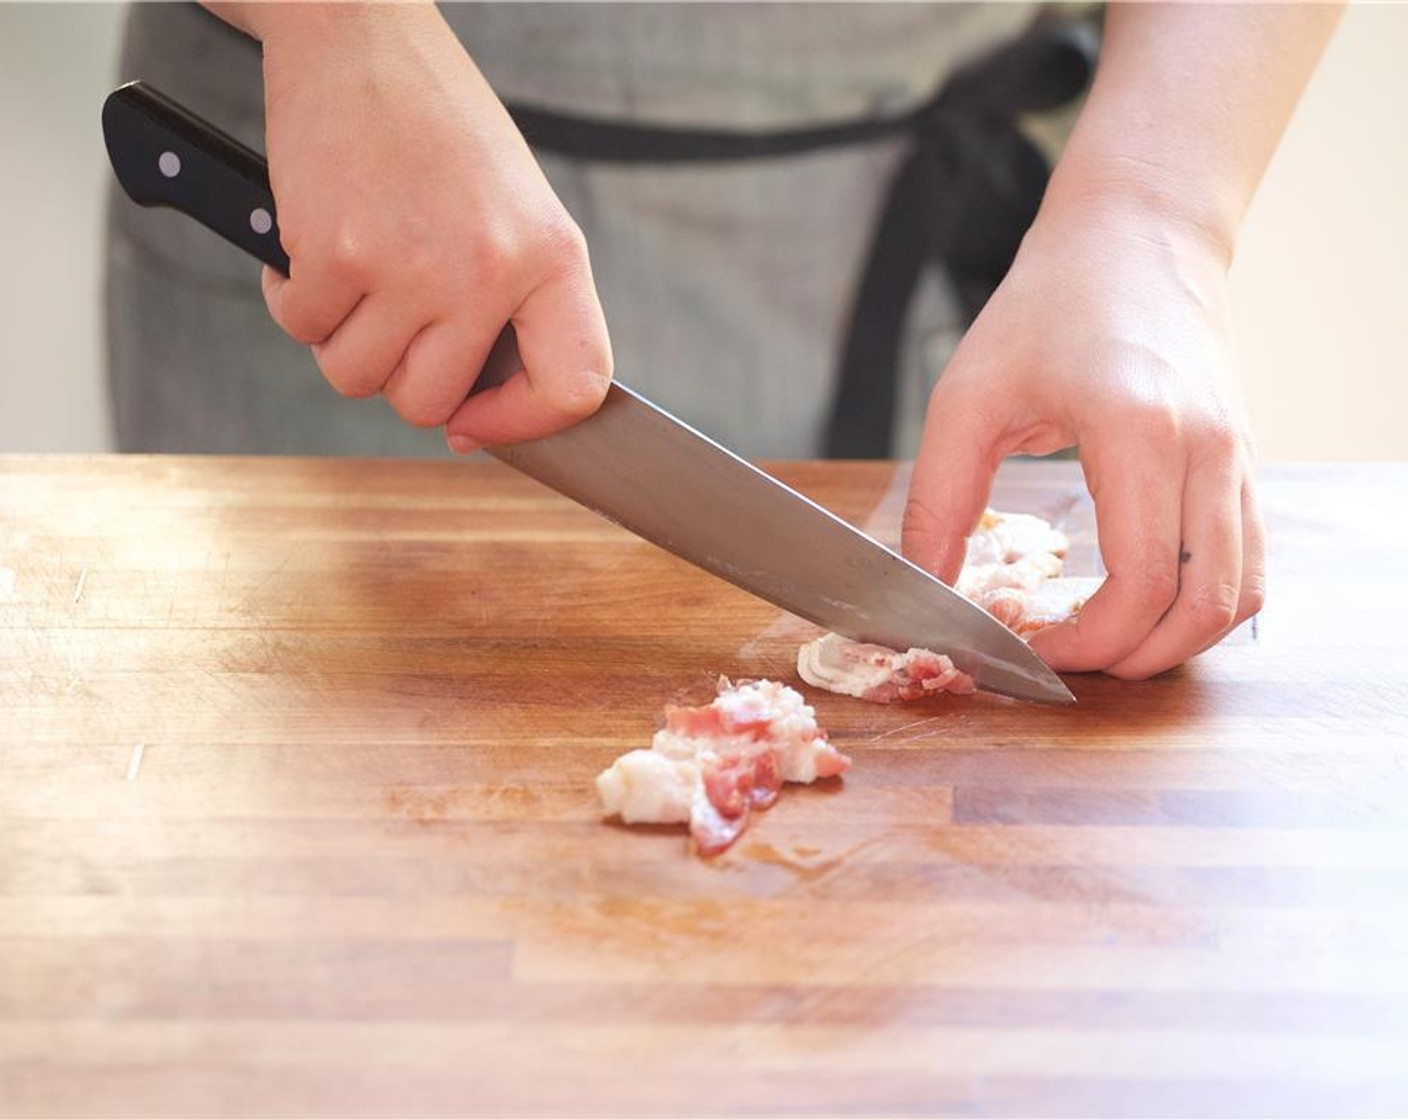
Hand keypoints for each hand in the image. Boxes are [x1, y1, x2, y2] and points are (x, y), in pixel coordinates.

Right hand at [247, 3, 610, 448]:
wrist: (362, 33)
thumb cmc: (439, 126)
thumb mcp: (516, 209)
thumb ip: (515, 304)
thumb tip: (477, 411)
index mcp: (551, 257)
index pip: (573, 386)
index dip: (524, 424)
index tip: (477, 423)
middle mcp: (488, 269)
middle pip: (429, 402)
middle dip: (398, 378)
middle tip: (392, 323)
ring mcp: (410, 264)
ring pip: (356, 376)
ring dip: (341, 339)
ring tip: (355, 275)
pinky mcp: (334, 250)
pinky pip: (301, 329)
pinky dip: (294, 299)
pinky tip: (315, 247)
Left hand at [901, 192, 1264, 678]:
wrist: (1135, 236)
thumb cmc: (1047, 306)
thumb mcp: (967, 397)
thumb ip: (939, 499)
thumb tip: (922, 588)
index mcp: (1139, 434)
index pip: (1140, 585)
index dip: (1087, 643)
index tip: (1030, 649)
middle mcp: (1208, 452)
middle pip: (1204, 607)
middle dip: (1134, 660)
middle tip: (1066, 662)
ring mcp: (1240, 457)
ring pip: (1241, 595)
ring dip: (1177, 641)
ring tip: (1104, 644)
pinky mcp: (1244, 461)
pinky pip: (1246, 560)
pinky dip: (1204, 603)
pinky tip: (1143, 604)